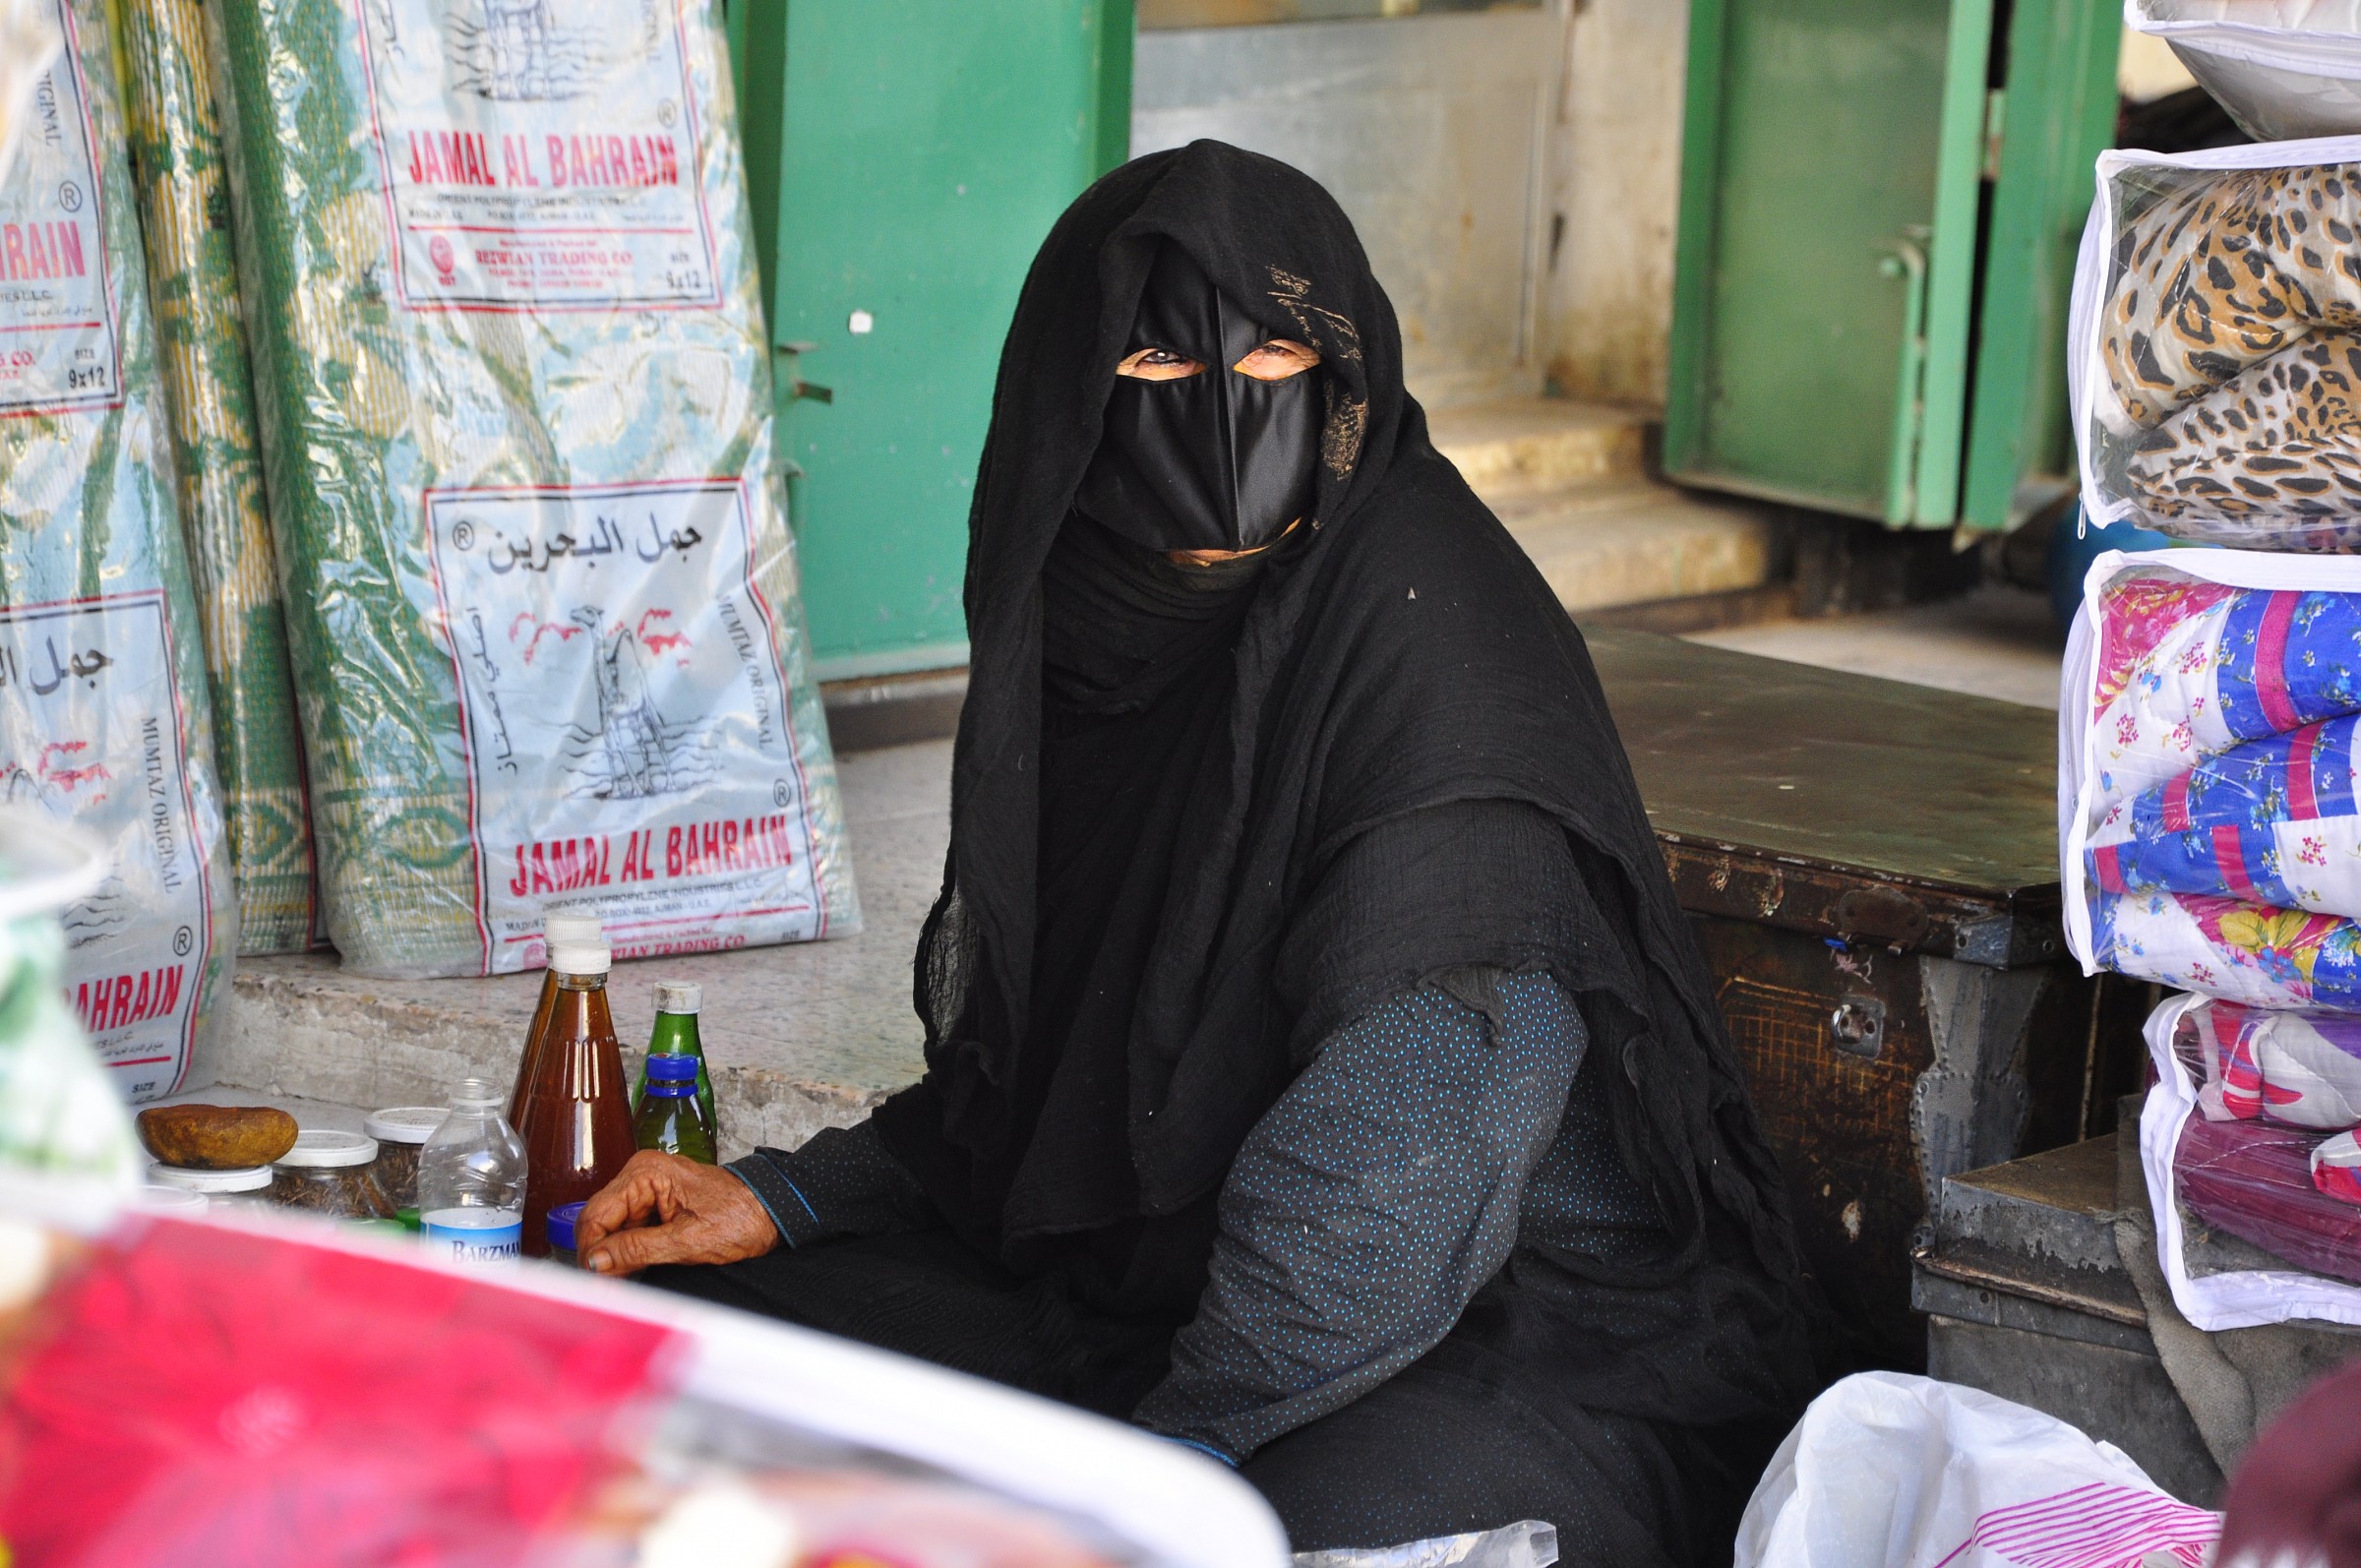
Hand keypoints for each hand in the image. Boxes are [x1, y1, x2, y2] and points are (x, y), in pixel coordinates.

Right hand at [575, 1151, 780, 1275]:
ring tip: (623, 1281)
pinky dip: (629, 1248)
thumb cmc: (741, 1218)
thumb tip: (596, 1262)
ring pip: (613, 1226)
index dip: (590, 1250)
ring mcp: (649, 1187)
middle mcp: (642, 1174)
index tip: (593, 1282)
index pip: (596, 1214)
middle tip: (607, 1288)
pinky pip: (630, 1226)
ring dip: (615, 1254)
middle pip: (600, 1219)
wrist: (772, 1211)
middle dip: (601, 1254)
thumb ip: (637, 1250)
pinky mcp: (657, 1200)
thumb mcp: (686, 1241)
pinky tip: (636, 1267)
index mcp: (646, 1173)